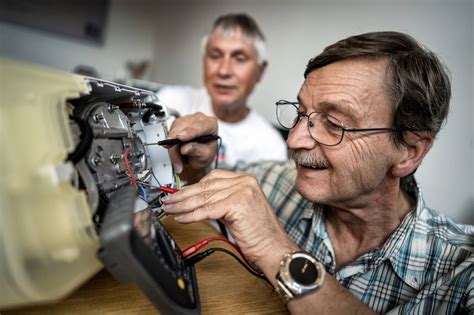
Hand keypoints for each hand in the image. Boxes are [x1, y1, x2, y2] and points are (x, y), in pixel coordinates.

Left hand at [163, 169, 297, 276]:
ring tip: (170, 209)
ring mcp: (242, 191)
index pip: (212, 178)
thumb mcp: (237, 209)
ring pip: (204, 198)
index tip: (177, 193)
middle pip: (206, 186)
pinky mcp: (237, 204)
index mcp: (246, 179)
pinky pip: (207, 210)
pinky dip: (192, 215)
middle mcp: (245, 181)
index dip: (192, 186)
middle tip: (168, 201)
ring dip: (183, 205)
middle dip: (183, 195)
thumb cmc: (257, 233)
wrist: (273, 247)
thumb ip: (221, 200)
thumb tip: (196, 199)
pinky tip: (182, 218)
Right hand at [166, 113, 217, 182]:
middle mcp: (199, 120)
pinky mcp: (177, 125)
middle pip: (185, 126)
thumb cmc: (204, 154)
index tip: (180, 137)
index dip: (190, 131)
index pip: (201, 126)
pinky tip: (175, 155)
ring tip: (178, 161)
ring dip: (173, 147)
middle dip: (176, 140)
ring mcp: (187, 120)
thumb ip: (197, 151)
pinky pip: (170, 134)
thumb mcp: (204, 156)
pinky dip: (170, 147)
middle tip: (172, 151)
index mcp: (211, 124)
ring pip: (175, 130)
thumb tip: (185, 148)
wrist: (197, 157)